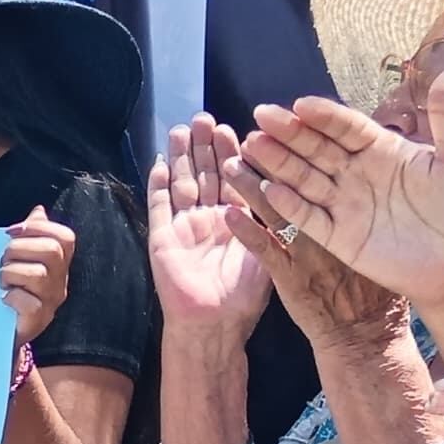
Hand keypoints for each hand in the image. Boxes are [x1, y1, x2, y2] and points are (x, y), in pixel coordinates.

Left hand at [0, 208, 74, 344]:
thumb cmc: (8, 289)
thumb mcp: (17, 258)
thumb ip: (28, 235)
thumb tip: (39, 211)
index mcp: (58, 263)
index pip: (65, 237)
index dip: (38, 228)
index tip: (10, 232)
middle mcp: (60, 281)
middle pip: (51, 251)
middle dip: (19, 249)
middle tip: (1, 260)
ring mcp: (52, 301)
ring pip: (38, 274)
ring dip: (10, 273)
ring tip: (0, 281)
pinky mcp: (39, 320)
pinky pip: (30, 302)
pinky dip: (11, 297)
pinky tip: (3, 299)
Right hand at [147, 118, 273, 344]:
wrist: (215, 325)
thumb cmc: (244, 296)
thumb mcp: (267, 250)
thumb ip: (269, 218)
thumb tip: (284, 185)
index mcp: (235, 220)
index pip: (233, 178)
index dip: (232, 153)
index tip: (235, 127)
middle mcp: (208, 219)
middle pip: (206, 174)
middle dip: (204, 146)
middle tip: (205, 118)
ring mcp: (183, 227)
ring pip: (182, 182)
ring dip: (181, 157)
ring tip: (181, 129)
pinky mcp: (162, 238)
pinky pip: (159, 206)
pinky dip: (158, 184)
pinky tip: (159, 162)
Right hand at [235, 74, 443, 313]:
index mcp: (383, 150)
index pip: (347, 126)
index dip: (324, 115)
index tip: (300, 104)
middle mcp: (358, 173)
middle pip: (317, 147)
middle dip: (290, 132)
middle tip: (262, 114)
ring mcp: (346, 205)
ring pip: (305, 178)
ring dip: (279, 162)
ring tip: (253, 144)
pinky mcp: (340, 237)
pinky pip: (309, 218)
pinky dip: (289, 204)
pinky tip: (269, 189)